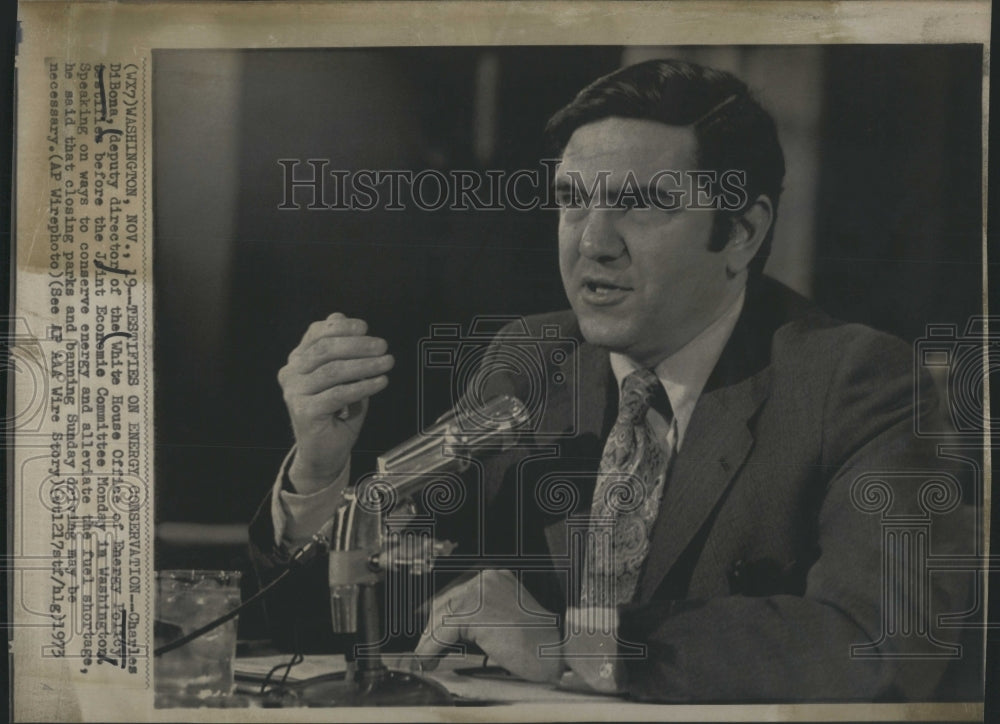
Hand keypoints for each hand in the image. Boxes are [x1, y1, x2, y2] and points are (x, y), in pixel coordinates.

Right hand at [277, 313, 393, 493]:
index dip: (341, 328)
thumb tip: (340, 317)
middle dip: (357, 345)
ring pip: (333, 371)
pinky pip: (338, 394)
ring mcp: (294, 392)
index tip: (365, 328)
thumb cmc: (337, 412)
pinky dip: (362, 386)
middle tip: (382, 346)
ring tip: (387, 363)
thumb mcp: (343, 376)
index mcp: (298, 360)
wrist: (324, 452)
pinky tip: (379, 382)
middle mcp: (291, 373)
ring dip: (365, 365)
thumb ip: (341, 350)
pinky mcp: (303, 411)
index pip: (316, 334)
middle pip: (325, 350)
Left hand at [414, 569, 564, 682]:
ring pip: (440, 618)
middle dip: (432, 630)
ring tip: (425, 660)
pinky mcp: (475, 610)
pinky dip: (431, 650)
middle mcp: (486, 577)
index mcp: (494, 577)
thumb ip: (478, 617)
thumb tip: (444, 629)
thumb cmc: (534, 644)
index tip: (428, 636)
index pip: (454, 594)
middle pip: (444, 603)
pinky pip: (442, 632)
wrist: (555, 654)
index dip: (438, 618)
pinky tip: (427, 661)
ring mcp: (480, 591)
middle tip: (424, 652)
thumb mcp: (502, 620)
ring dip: (428, 642)